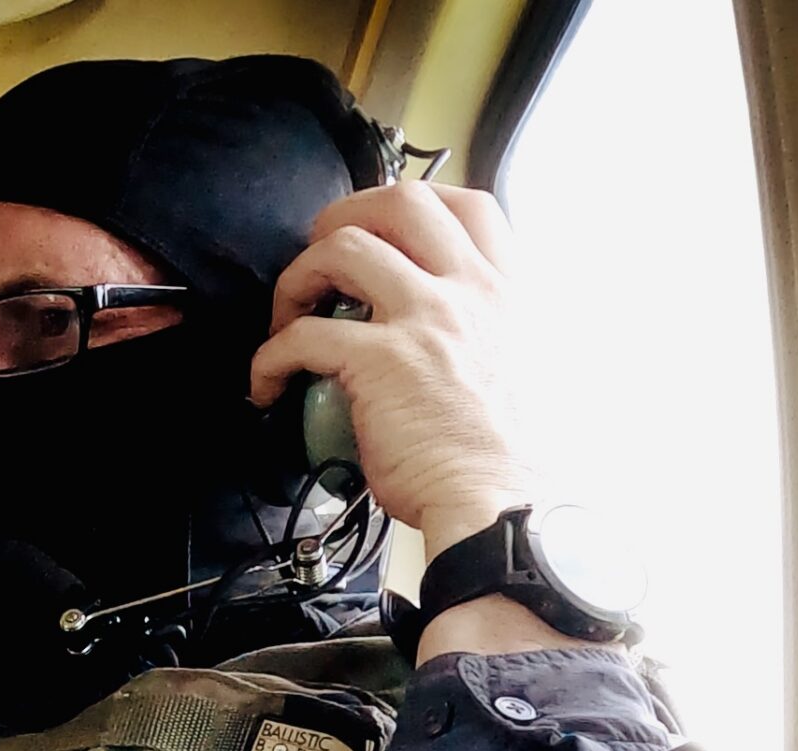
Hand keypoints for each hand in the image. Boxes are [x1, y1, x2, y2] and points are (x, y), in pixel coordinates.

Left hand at [249, 181, 533, 557]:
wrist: (505, 502)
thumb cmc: (512, 459)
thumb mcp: (530, 371)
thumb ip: (498, 337)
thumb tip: (468, 341)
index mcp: (507, 291)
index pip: (468, 205)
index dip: (411, 204)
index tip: (379, 231)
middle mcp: (470, 290)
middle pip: (399, 201)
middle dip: (344, 217)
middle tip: (319, 258)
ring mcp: (424, 318)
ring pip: (343, 247)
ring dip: (300, 276)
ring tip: (287, 317)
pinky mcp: (379, 361)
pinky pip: (303, 334)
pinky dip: (269, 356)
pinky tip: (267, 383)